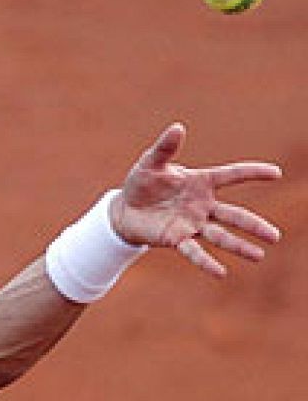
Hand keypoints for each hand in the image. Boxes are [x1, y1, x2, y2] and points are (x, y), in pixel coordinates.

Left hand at [111, 123, 282, 276]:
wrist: (124, 209)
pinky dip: (205, 262)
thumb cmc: (142, 183)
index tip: (276, 173)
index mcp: (201, 182)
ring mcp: (192, 223)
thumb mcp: (150, 163)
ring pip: (221, 235)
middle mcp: (202, 205)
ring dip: (239, 246)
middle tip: (275, 236)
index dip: (253, 173)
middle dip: (253, 225)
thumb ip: (165, 148)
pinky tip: (221, 272)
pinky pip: (194, 251)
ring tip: (260, 255)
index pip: (232, 175)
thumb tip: (177, 127)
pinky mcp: (177, 238)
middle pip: (234, 215)